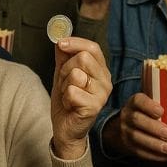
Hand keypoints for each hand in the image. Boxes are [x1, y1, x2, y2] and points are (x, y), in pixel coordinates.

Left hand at [50, 37, 111, 159]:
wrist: (65, 128)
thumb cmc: (66, 100)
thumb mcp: (62, 74)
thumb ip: (63, 56)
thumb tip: (60, 38)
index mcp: (101, 70)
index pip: (93, 47)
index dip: (76, 42)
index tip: (60, 44)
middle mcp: (106, 81)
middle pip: (83, 58)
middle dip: (66, 69)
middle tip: (65, 82)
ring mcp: (102, 94)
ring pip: (76, 74)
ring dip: (64, 84)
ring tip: (68, 95)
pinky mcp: (94, 107)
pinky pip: (71, 91)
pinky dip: (65, 98)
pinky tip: (70, 106)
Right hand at [103, 92, 166, 160]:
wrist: (121, 128)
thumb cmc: (144, 114)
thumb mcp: (148, 104)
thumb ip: (163, 102)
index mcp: (134, 103)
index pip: (138, 101)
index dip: (148, 106)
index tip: (161, 111)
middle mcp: (127, 116)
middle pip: (136, 120)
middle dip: (152, 127)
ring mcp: (125, 131)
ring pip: (136, 137)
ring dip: (154, 144)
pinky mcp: (128, 146)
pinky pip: (139, 151)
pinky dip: (153, 155)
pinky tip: (166, 156)